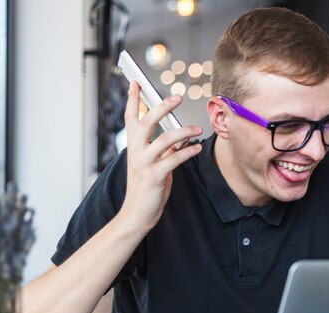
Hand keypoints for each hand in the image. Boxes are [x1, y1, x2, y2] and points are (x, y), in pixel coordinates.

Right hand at [119, 81, 201, 232]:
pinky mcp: (154, 177)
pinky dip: (187, 152)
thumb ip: (163, 150)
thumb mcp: (152, 164)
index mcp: (133, 147)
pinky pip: (173, 159)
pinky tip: (196, 148)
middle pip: (146, 122)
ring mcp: (144, 164)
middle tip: (177, 97)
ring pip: (163, 139)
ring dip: (183, 132)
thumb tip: (181, 137)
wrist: (137, 214)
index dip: (133, 99)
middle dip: (161, 107)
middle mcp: (135, 152)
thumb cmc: (146, 188)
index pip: (131, 118)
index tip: (136, 82)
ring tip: (197, 129)